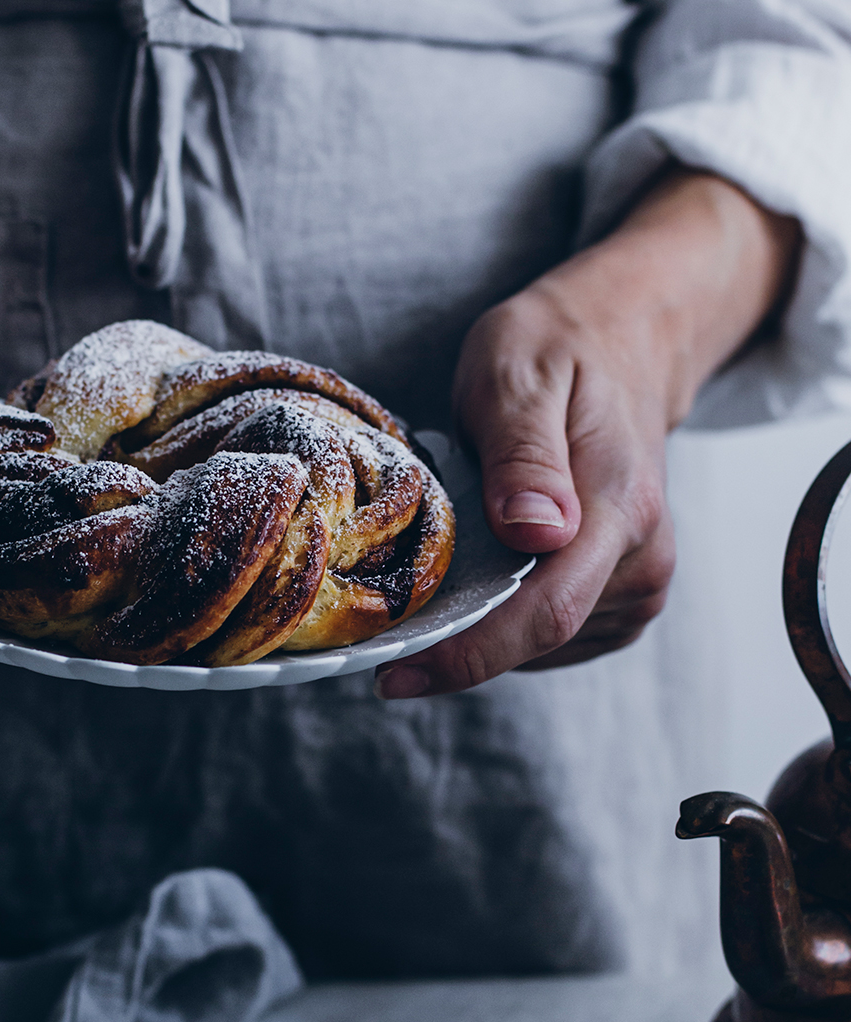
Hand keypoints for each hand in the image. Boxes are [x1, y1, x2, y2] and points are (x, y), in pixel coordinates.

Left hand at [377, 171, 801, 698]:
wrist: (623, 345)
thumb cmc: (559, 351)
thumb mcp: (518, 372)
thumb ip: (523, 454)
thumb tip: (535, 531)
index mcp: (618, 506)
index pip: (546, 612)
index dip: (468, 657)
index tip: (393, 677)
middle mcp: (643, 557)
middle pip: (537, 637)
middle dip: (454, 641)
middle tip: (378, 617)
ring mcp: (639, 583)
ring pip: (540, 642)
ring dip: (479, 624)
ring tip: (441, 564)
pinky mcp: (624, 598)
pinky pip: (551, 634)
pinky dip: (505, 617)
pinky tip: (482, 570)